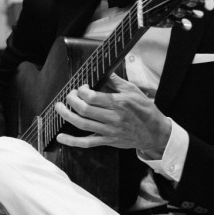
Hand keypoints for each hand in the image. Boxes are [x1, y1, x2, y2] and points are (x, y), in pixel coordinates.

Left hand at [55, 74, 171, 155]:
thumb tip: (104, 71)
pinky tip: (61, 138)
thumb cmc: (145, 110)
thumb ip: (116, 82)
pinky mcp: (108, 141)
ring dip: (67, 116)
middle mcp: (113, 117)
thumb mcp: (134, 91)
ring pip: (82, 124)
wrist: (154, 132)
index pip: (92, 96)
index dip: (81, 90)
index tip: (81, 88)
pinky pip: (87, 143)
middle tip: (68, 96)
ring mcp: (109, 131)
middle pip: (84, 109)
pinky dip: (72, 141)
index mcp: (119, 103)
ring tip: (59, 108)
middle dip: (72, 100)